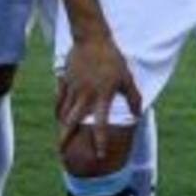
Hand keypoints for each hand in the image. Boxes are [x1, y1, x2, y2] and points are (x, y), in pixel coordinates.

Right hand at [56, 30, 140, 159]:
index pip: (101, 125)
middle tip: (61, 153)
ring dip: (61, 126)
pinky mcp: (65, 80)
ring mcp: (73, 88)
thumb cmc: (113, 58)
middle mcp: (85, 96)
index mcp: (101, 97)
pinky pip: (59, 98)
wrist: (92, 38)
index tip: (99, 156)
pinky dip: (58, 108)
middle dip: (66, 138)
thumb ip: (133, 98)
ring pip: (64, 112)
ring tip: (59, 139)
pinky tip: (57, 115)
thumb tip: (138, 115)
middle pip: (72, 122)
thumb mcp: (127, 78)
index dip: (100, 142)